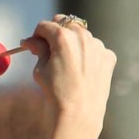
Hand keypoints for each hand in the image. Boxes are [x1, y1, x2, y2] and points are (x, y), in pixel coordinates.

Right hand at [22, 15, 114, 129]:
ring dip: (73, 43)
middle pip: (65, 24)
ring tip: (68, 65)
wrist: (79, 114)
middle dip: (55, 34)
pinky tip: (82, 71)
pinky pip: (95, 49)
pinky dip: (88, 55)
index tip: (35, 46)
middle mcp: (83, 36)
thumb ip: (37, 49)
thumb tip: (30, 40)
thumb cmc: (56, 93)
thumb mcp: (40, 70)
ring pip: (81, 35)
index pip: (44, 26)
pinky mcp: (108, 57)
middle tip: (50, 50)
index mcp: (62, 36)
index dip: (36, 36)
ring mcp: (98, 46)